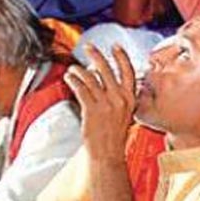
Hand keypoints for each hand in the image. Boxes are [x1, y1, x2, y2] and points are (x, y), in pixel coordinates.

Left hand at [64, 44, 135, 161]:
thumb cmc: (114, 135)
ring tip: (73, 68)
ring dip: (79, 70)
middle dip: (96, 55)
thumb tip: (105, 80)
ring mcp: (105, 104)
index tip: (115, 47)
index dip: (121, 57)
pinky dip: (73, 81)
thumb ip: (120, 97)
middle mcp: (119, 98)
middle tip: (88, 47)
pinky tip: (69, 78)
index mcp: (130, 98)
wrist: (108, 153)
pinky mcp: (91, 110)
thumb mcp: (125, 114)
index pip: (128, 71)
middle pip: (107, 70)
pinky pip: (81, 89)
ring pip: (91, 78)